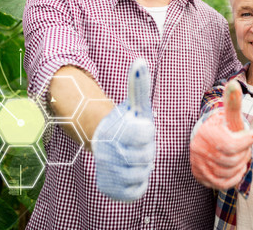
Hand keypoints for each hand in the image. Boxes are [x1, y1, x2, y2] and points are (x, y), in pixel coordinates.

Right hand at [91, 58, 154, 200]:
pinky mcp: (111, 190)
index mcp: (113, 130)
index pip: (145, 134)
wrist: (106, 143)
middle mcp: (107, 152)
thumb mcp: (134, 104)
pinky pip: (136, 192)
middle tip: (139, 145)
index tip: (139, 127)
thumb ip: (138, 85)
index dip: (146, 131)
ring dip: (143, 166)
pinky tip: (132, 172)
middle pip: (145, 157)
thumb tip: (140, 61)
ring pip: (141, 174)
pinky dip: (138, 184)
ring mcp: (107, 172)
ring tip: (135, 157)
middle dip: (146, 150)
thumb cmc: (127, 122)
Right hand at [190, 80, 252, 189]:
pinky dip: (233, 178)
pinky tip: (236, 168)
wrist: (208, 139)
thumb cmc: (224, 126)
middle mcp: (199, 149)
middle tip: (244, 148)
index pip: (231, 145)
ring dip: (240, 166)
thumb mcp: (230, 115)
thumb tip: (234, 84)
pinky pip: (222, 184)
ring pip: (228, 173)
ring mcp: (199, 163)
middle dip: (243, 155)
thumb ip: (233, 102)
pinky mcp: (200, 176)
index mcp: (207, 133)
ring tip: (240, 156)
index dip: (246, 142)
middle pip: (231, 160)